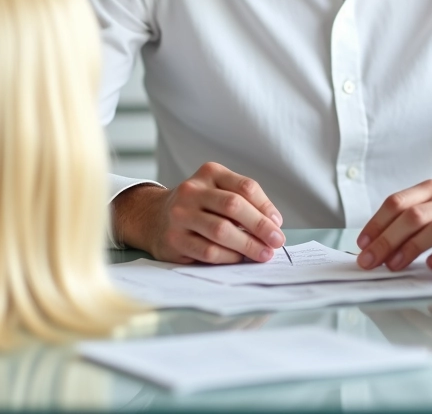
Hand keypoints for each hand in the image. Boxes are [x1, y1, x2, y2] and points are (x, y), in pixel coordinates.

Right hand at [112, 162, 284, 263]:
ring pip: (221, 230)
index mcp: (209, 173)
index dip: (265, 207)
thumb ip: (244, 202)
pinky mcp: (174, 239)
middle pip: (234, 206)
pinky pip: (208, 251)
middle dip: (260, 226)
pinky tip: (239, 258)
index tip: (277, 224)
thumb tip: (273, 225)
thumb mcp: (218, 192)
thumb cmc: (198, 207)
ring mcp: (180, 214)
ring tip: (264, 254)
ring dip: (248, 245)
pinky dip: (228, 257)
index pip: (245, 187)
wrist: (153, 217)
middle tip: (277, 241)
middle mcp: (192, 190)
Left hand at [355, 180, 431, 271]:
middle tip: (369, 260)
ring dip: (410, 248)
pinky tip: (430, 264)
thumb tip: (370, 247)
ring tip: (393, 265)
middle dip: (386, 240)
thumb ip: (403, 223)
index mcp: (431, 190)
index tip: (362, 244)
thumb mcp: (428, 211)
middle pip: (413, 216)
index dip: (376, 224)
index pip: (397, 202)